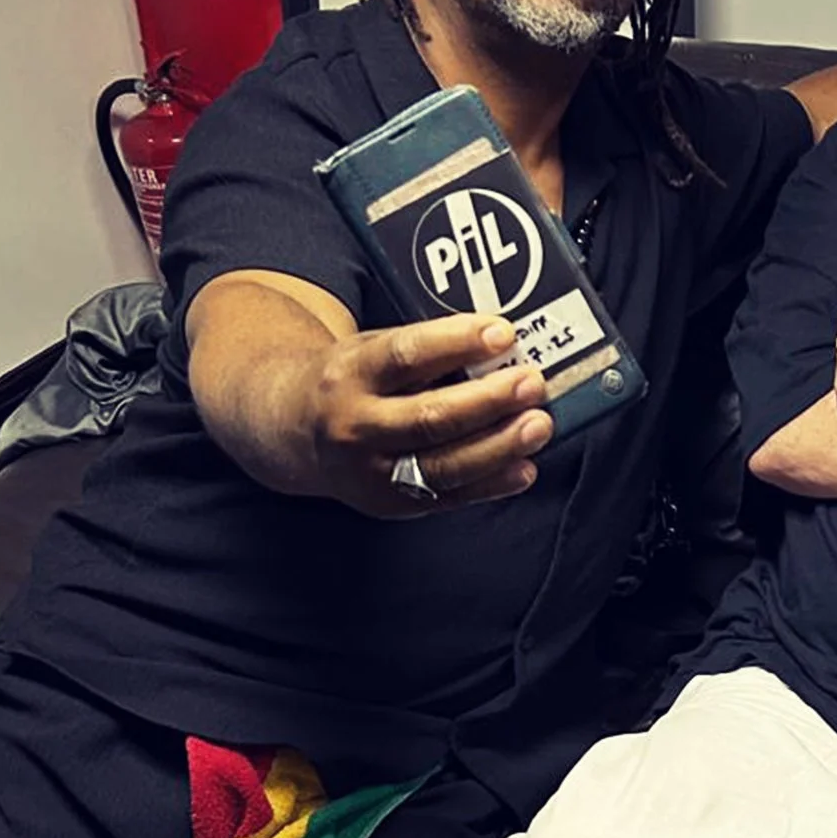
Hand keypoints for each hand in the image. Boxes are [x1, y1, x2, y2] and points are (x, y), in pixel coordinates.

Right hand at [304, 315, 553, 516]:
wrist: (297, 432)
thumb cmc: (356, 382)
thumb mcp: (374, 350)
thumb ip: (428, 351)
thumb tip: (502, 351)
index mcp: (351, 374)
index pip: (406, 355)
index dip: (457, 343)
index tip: (503, 333)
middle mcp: (355, 426)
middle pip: (429, 417)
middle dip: (489, 401)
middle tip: (532, 383)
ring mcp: (371, 472)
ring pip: (443, 464)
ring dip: (499, 446)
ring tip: (539, 425)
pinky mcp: (391, 504)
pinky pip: (448, 497)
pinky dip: (492, 484)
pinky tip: (523, 467)